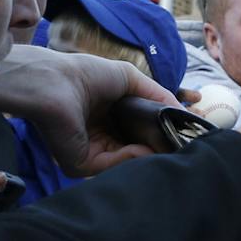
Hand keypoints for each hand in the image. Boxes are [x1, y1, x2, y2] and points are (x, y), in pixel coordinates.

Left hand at [0, 49, 176, 176]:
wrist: (55, 82)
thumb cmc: (86, 74)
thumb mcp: (130, 80)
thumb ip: (158, 97)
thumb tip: (184, 114)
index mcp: (108, 117)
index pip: (140, 131)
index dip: (161, 132)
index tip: (185, 132)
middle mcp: (99, 137)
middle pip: (135, 149)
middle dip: (158, 147)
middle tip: (183, 145)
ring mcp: (90, 152)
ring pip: (127, 160)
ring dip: (148, 154)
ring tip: (168, 146)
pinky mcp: (80, 164)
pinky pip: (111, 165)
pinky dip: (129, 158)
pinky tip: (143, 149)